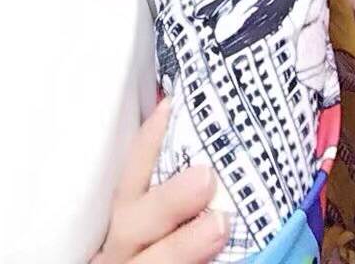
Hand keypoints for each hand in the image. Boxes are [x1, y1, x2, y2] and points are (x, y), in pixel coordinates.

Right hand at [93, 99, 228, 262]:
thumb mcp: (153, 224)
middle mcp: (120, 253)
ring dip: (182, 246)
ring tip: (220, 225)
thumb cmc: (156, 249)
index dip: (146, 144)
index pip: (128, 182)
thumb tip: (214, 153)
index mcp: (123, 226)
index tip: (171, 107)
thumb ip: (171, 196)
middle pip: (134, 225)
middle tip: (206, 176)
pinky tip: (234, 263)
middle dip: (168, 201)